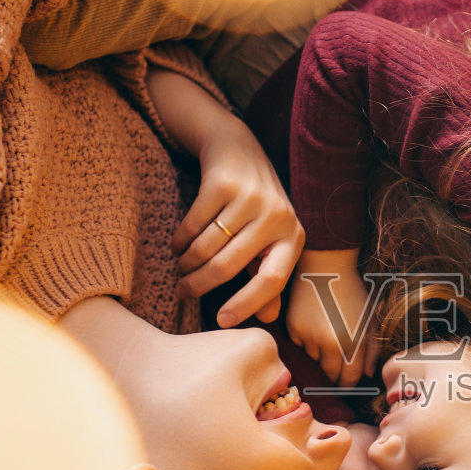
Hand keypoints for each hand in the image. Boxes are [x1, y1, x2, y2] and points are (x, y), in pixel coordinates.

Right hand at [173, 131, 302, 325]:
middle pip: (230, 266)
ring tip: (181, 268)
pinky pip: (192, 225)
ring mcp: (250, 198)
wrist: (238, 148)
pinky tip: (177, 246)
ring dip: (187, 264)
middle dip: (201, 285)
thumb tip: (268, 317)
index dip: (247, 304)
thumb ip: (267, 276)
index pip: (273, 280)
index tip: (222, 321)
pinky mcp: (222, 183)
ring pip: (207, 247)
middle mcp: (276, 216)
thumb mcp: (269, 239)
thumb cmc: (255, 205)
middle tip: (184, 292)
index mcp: (293, 236)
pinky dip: (180, 240)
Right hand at [286, 249, 377, 387]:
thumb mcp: (369, 318)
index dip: (348, 385)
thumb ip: (371, 348)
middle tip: (336, 369)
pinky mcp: (293, 329)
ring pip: (314, 360)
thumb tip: (367, 374)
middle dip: (333, 375)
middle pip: (329, 375)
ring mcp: (310, 337)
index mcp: (353, 342)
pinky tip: (313, 325)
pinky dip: (306, 341)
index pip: (349, 380)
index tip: (346, 385)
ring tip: (325, 336)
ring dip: (319, 355)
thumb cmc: (352, 292)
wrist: (325, 266)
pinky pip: (300, 346)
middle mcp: (330, 344)